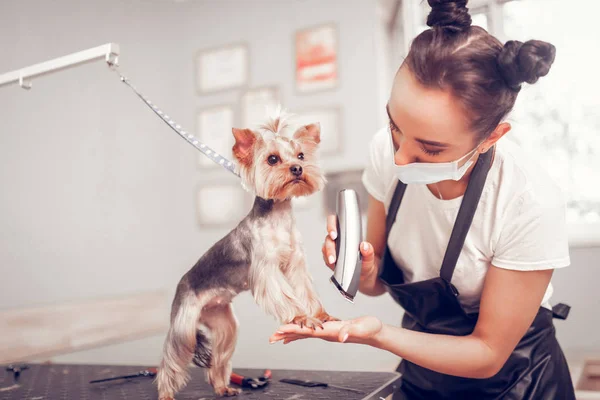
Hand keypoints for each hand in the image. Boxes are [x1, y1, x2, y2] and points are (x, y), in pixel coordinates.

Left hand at [269, 316, 383, 345]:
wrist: (376, 333)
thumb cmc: (371, 329)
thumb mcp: (363, 327)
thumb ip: (352, 330)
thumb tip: (341, 336)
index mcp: (332, 331)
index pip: (309, 331)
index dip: (294, 330)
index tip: (281, 330)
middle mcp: (327, 334)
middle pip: (303, 335)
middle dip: (287, 334)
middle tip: (272, 337)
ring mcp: (328, 333)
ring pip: (305, 334)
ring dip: (291, 334)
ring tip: (277, 336)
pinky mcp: (330, 330)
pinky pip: (311, 331)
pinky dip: (300, 332)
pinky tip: (294, 334)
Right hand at [321, 214, 377, 281]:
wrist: (363, 273)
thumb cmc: (365, 261)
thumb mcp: (370, 256)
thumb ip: (368, 251)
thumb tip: (365, 246)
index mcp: (347, 233)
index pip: (336, 223)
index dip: (332, 226)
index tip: (334, 234)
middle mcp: (338, 239)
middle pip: (329, 237)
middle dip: (329, 244)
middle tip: (333, 252)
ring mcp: (333, 248)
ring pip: (325, 247)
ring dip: (328, 254)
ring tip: (333, 261)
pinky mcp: (329, 257)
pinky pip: (325, 257)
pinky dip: (328, 260)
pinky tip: (333, 264)